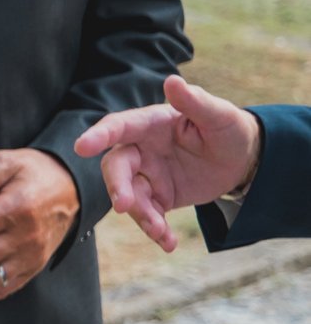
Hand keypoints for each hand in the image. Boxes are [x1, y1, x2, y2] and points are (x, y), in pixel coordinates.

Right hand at [73, 76, 262, 252]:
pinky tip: (168, 243)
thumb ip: (194, 101)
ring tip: (161, 233)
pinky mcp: (158, 197)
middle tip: (125, 206)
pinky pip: (149, 215)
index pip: (119, 127)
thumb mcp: (218, 115)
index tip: (81, 147)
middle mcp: (142, 149)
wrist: (242, 160)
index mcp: (150, 124)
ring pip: (130, 195)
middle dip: (118, 187)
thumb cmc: (229, 128)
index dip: (99, 136)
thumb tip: (172, 80)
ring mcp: (147, 175)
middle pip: (117, 167)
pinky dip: (155, 230)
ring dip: (141, 216)